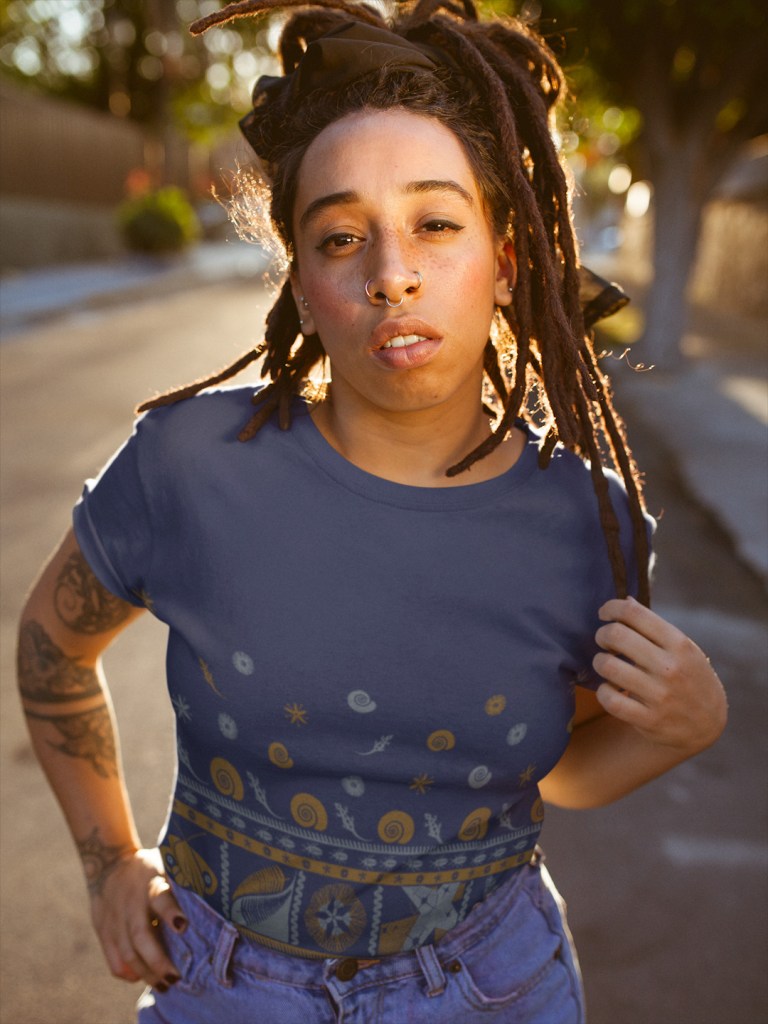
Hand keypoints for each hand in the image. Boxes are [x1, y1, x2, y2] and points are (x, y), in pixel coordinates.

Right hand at [88, 846, 187, 989]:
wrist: (108, 863)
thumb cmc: (150, 868)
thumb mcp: (166, 864)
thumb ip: (184, 880)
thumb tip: (218, 892)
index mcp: (151, 883)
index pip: (160, 898)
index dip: (170, 913)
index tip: (184, 926)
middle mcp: (131, 903)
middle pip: (141, 936)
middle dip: (158, 960)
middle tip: (176, 977)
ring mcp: (115, 919)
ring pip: (128, 953)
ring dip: (146, 973)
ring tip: (164, 985)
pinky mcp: (103, 931)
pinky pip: (114, 959)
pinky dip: (128, 973)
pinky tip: (142, 978)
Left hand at [593, 597, 726, 753]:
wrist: (709, 725)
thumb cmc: (690, 677)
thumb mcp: (683, 648)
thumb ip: (654, 626)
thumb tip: (625, 601)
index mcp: (679, 644)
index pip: (635, 614)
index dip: (611, 608)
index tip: (604, 614)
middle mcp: (669, 667)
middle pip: (616, 635)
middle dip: (602, 634)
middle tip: (604, 641)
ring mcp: (659, 695)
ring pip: (608, 666)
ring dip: (600, 662)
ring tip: (606, 664)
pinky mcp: (648, 720)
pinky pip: (610, 700)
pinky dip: (603, 691)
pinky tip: (609, 688)